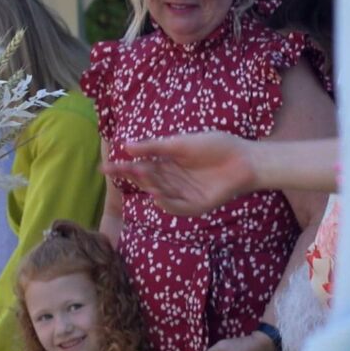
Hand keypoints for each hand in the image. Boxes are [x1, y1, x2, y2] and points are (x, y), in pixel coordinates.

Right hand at [103, 132, 257, 216]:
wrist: (244, 158)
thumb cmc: (216, 145)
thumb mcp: (181, 143)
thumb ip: (155, 146)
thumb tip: (127, 146)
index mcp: (169, 164)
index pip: (141, 167)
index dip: (123, 168)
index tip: (105, 167)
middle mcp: (174, 180)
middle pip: (147, 181)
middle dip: (133, 176)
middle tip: (121, 169)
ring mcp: (185, 194)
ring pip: (160, 193)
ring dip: (149, 186)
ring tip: (141, 174)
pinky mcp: (197, 205)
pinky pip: (178, 207)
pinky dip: (166, 203)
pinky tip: (157, 195)